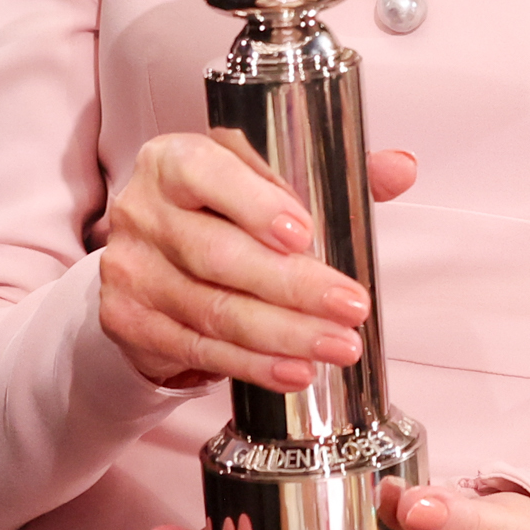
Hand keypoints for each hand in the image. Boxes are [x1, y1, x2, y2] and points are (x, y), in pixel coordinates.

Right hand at [99, 130, 416, 391]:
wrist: (153, 263)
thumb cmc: (219, 213)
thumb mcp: (266, 182)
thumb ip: (331, 174)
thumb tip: (400, 168)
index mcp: (174, 159)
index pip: (207, 173)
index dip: (254, 204)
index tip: (304, 233)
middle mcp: (144, 210)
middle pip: (219, 254)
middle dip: (294, 286)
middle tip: (351, 305)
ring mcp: (132, 269)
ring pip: (214, 310)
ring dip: (284, 335)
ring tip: (338, 345)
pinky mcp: (130, 322)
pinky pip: (200, 348)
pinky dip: (253, 364)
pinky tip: (293, 370)